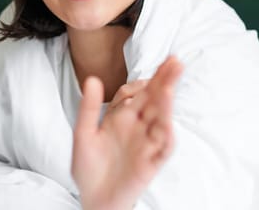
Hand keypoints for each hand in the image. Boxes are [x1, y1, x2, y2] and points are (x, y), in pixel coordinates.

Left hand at [71, 56, 183, 209]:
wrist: (92, 199)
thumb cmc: (88, 168)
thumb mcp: (83, 134)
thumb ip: (89, 108)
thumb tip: (93, 79)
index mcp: (122, 118)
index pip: (138, 92)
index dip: (145, 79)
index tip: (151, 65)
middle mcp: (138, 127)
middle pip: (155, 100)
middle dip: (165, 80)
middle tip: (175, 61)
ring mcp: (146, 143)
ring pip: (161, 118)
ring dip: (166, 101)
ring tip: (170, 83)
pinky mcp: (151, 162)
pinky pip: (163, 146)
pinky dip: (166, 132)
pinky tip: (166, 118)